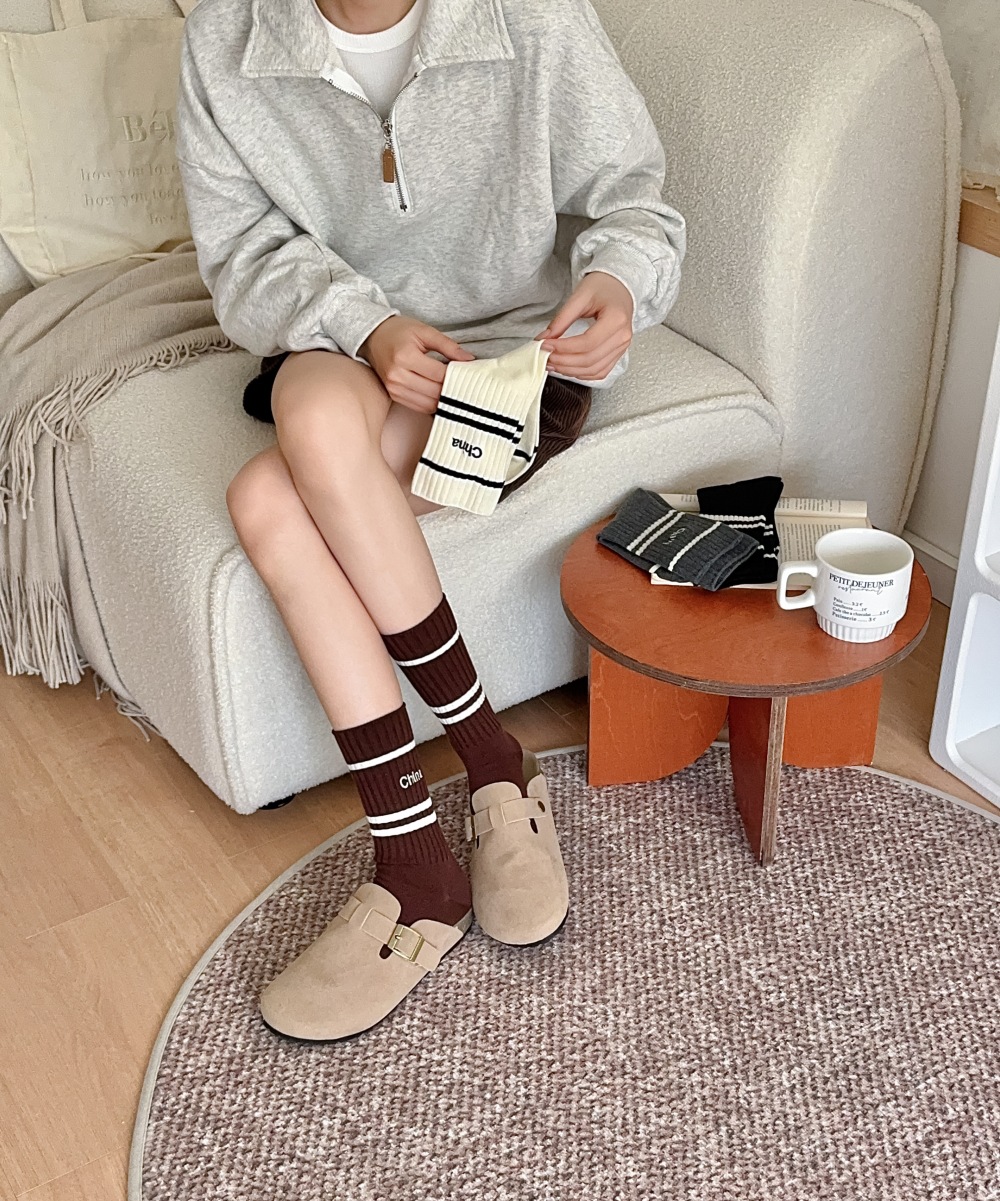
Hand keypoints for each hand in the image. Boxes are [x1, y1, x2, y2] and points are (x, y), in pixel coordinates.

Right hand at [360, 315, 474, 412]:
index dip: (457, 376)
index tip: (469, 374)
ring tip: (454, 389)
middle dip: (453, 390)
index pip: (439, 375)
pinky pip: (420, 407)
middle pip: (435, 392)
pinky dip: (433, 403)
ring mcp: (394, 388)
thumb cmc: (398, 332)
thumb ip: (448, 346)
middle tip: (466, 384)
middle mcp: (397, 376)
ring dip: (444, 400)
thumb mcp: (425, 331)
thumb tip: (469, 360)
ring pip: (429, 404)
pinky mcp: (394, 396)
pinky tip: (441, 395)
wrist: (372, 337)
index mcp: (405, 357)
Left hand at [535, 271, 633, 380]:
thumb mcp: (580, 296)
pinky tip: (567, 368)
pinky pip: (600, 372)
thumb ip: (561, 319)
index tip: (544, 345)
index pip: (586, 343)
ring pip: (593, 370)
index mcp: (616, 319)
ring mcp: (622, 347)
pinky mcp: (618, 354)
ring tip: (552, 363)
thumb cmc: (602, 286)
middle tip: (544, 356)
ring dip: (570, 370)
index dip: (563, 348)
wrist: (618, 286)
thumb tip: (544, 338)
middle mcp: (622, 337)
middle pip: (589, 360)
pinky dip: (582, 374)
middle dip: (563, 361)